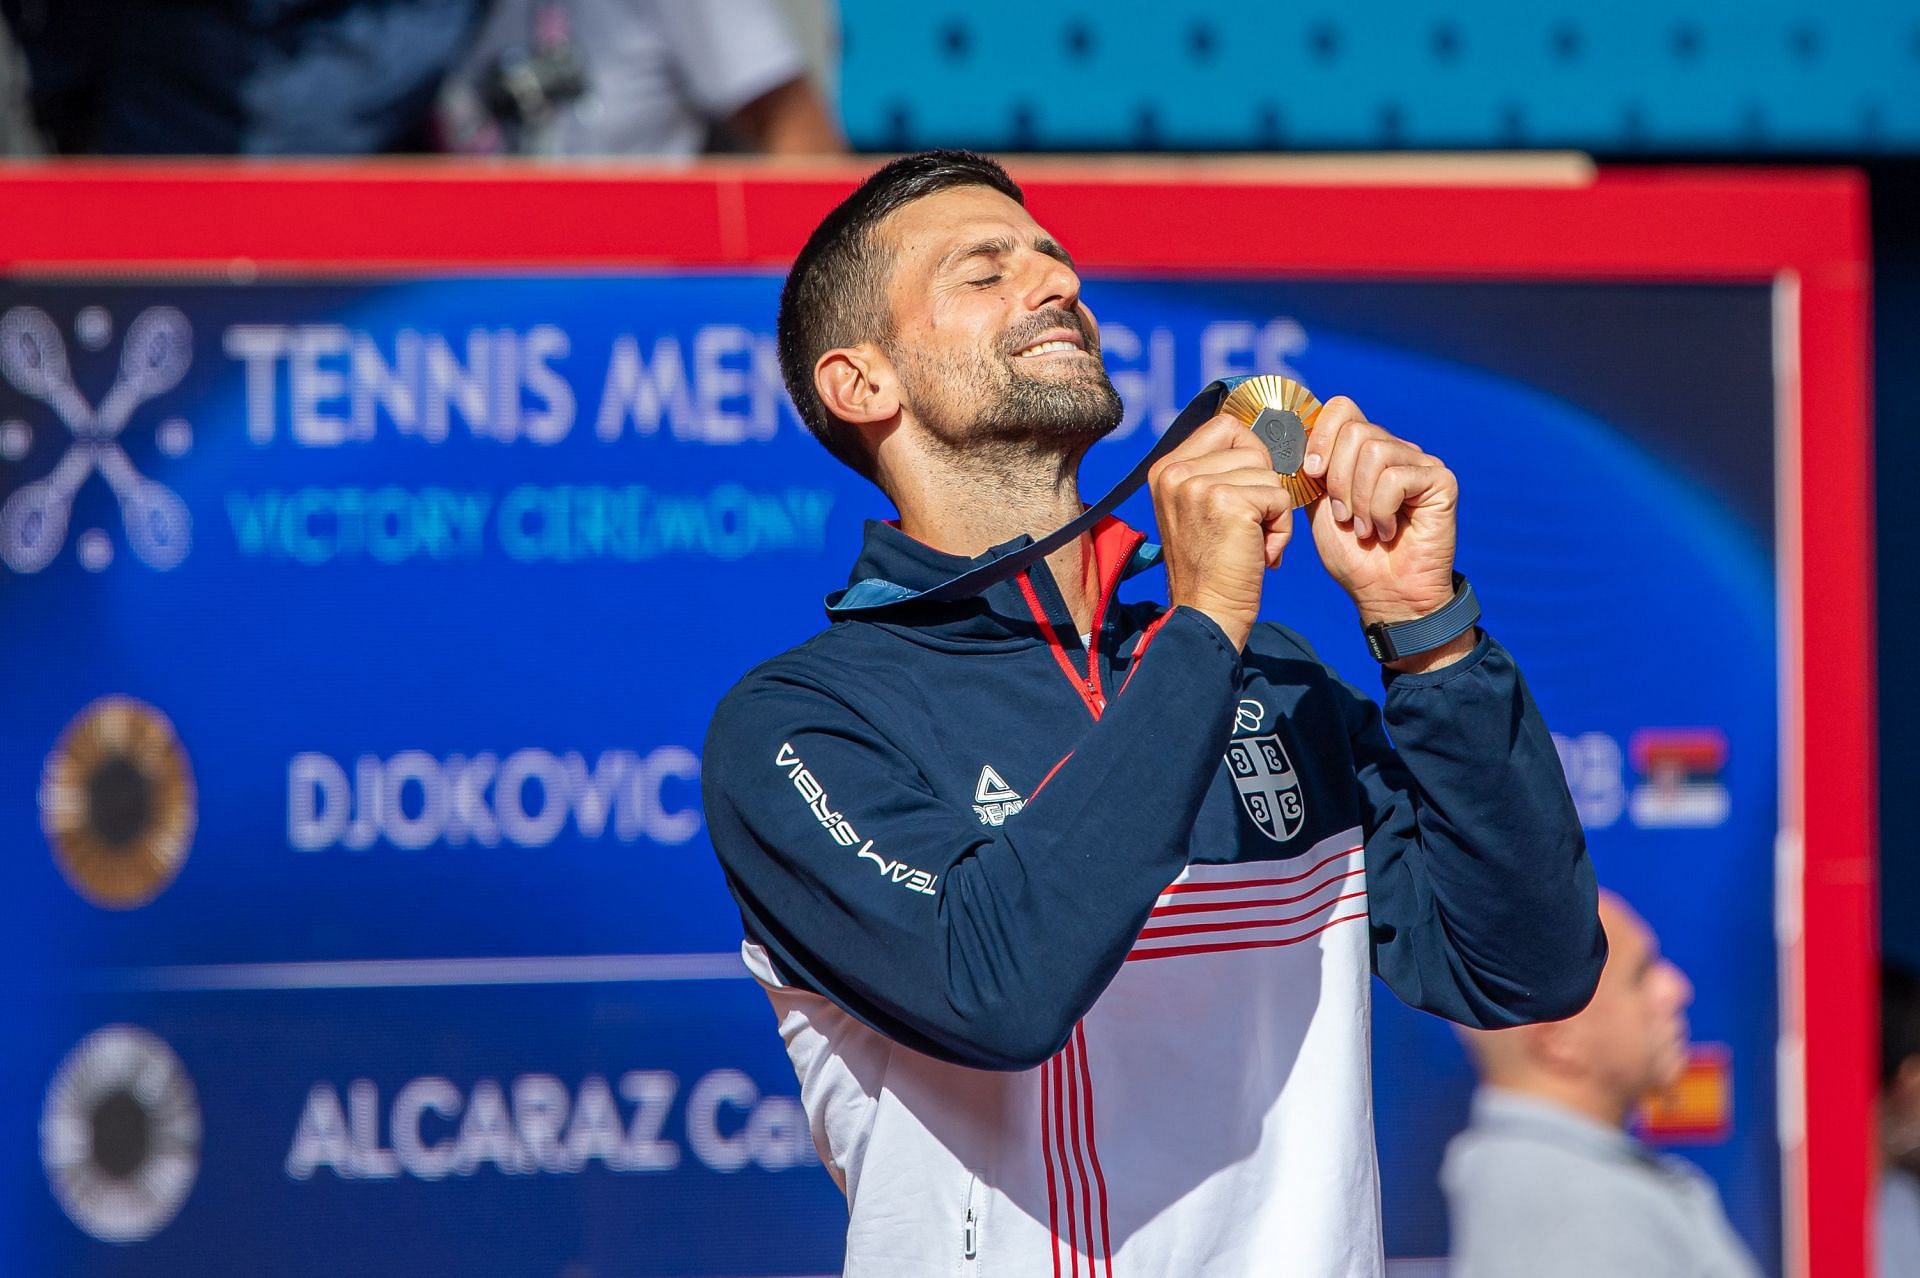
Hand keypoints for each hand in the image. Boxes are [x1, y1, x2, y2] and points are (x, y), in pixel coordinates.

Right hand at [1148, 415, 1295, 650]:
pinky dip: (1281, 528)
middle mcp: (1175, 472)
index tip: (1245, 493)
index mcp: (1165, 468)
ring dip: (1272, 510)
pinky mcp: (1229, 503)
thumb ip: (1215, 470)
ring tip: (1250, 542)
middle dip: (1262, 486)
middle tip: (1246, 526)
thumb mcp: (1199, 508)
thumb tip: (1261, 435)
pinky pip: (1279, 496)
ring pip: (1268, 473)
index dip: (1249, 455)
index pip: (1226, 427)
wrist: (1207, 613)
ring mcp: (1198, 486)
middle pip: (1251, 447)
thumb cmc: (1212, 567)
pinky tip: (1260, 552)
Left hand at [1302, 397, 1459, 631]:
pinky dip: (1382, 510)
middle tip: (1344, 516)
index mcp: (1363, 450)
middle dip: (1337, 478)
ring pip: (1375, 452)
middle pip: (1355, 430)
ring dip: (1359, 499)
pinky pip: (1396, 478)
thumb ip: (1312, 469)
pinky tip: (1388, 530)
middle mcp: (1394, 448)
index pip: (1341, 408)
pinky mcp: (1440, 480)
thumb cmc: (1352, 554)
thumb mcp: (1319, 505)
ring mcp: (1419, 462)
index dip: (1321, 434)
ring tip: (1364, 528)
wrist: (1383, 593)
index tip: (1312, 471)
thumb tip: (1292, 432)